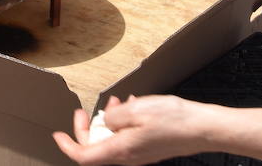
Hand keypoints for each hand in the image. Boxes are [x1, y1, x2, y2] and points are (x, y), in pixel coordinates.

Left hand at [54, 95, 199, 164]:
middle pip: (95, 149)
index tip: (58, 135)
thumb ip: (114, 115)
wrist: (203, 129)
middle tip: (84, 112)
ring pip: (110, 142)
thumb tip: (106, 120)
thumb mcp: (137, 109)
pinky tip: (130, 107)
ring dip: (106, 123)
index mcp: (121, 150)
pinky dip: (121, 124)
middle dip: (86, 129)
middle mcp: (128, 157)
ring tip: (113, 103)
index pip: (84, 156)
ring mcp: (139, 155)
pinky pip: (125, 139)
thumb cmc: (174, 120)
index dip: (68, 145)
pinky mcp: (147, 149)